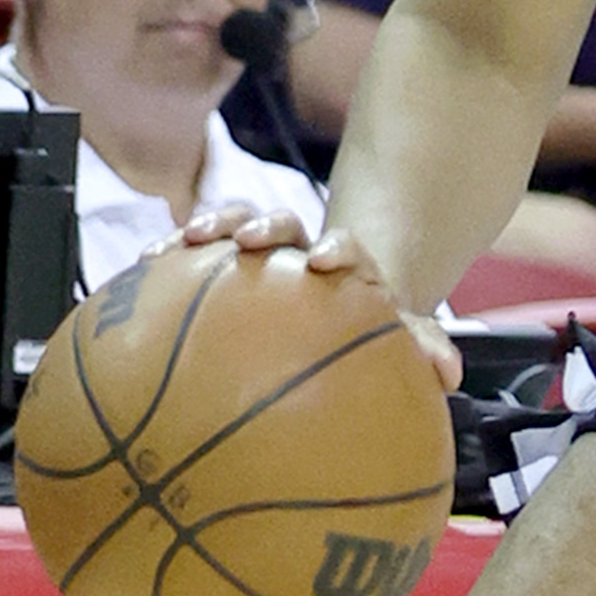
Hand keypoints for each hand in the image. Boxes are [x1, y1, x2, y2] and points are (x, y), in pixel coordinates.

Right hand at [154, 204, 461, 390]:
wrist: (333, 302)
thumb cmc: (359, 322)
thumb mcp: (392, 334)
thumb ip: (417, 346)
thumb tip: (448, 373)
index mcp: (344, 265)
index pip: (343, 246)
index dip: (334, 248)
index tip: (321, 259)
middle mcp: (299, 249)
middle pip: (286, 223)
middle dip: (268, 224)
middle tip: (250, 240)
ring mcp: (258, 250)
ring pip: (237, 222)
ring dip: (218, 223)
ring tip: (190, 238)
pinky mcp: (220, 258)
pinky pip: (194, 248)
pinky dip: (173, 249)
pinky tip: (147, 262)